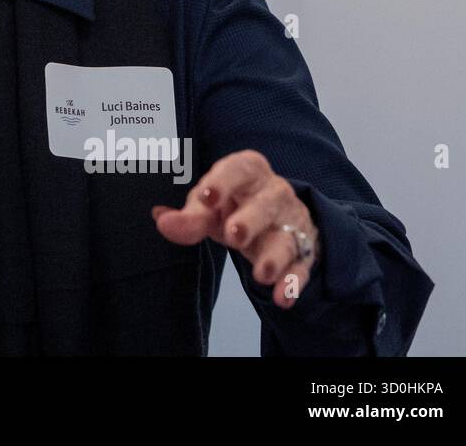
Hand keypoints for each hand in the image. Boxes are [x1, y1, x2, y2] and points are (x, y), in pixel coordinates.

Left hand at [151, 149, 319, 308]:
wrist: (275, 218)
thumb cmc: (233, 204)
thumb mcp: (208, 207)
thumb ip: (188, 217)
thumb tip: (162, 221)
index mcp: (248, 171)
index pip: (238, 168)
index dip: (222, 181)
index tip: (206, 197)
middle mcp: (275, 192)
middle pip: (266, 203)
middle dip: (250, 220)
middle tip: (234, 236)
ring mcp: (292, 222)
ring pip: (286, 237)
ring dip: (275, 257)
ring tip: (261, 275)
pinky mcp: (303, 251)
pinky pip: (300, 267)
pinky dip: (292, 283)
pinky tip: (283, 297)